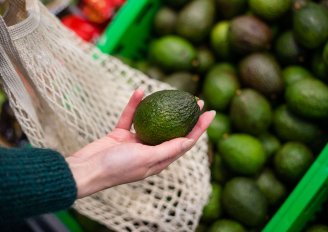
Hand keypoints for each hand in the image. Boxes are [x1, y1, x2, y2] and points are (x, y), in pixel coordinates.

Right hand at [66, 89, 214, 197]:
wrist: (86, 169)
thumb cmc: (117, 168)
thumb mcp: (146, 159)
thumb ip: (167, 149)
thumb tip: (190, 141)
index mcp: (159, 160)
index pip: (185, 142)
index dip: (199, 128)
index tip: (211, 112)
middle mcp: (150, 151)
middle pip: (173, 130)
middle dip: (187, 116)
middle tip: (197, 99)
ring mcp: (135, 142)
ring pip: (153, 121)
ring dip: (163, 108)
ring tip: (174, 93)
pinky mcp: (121, 135)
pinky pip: (130, 117)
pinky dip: (134, 105)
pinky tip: (139, 91)